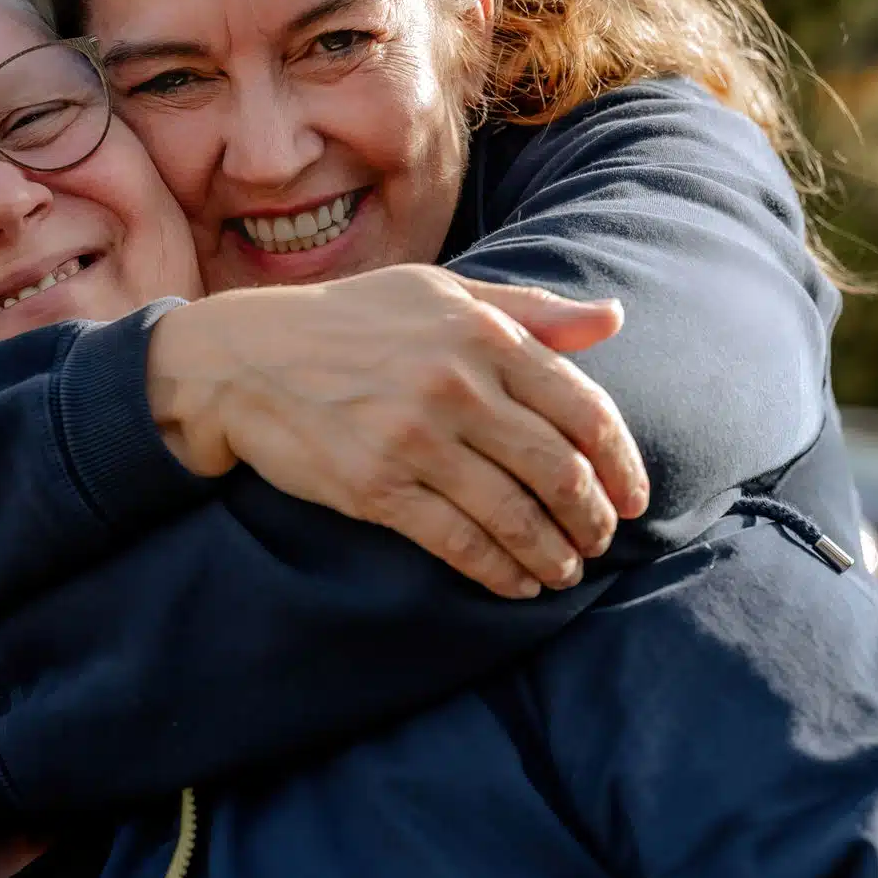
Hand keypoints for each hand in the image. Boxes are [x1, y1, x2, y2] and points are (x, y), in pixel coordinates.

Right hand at [147, 264, 649, 598]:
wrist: (245, 359)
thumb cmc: (350, 320)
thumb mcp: (439, 293)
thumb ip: (529, 311)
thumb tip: (613, 320)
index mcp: (482, 334)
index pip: (583, 410)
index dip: (620, 463)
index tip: (632, 496)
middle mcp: (456, 386)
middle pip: (558, 471)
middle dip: (591, 518)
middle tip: (599, 540)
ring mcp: (416, 441)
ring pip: (515, 516)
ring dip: (553, 554)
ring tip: (565, 570)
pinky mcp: (377, 489)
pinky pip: (460, 543)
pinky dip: (500, 572)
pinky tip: (517, 583)